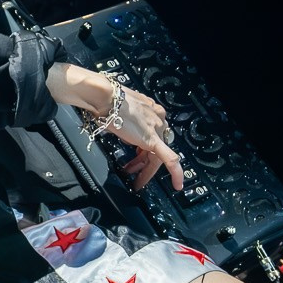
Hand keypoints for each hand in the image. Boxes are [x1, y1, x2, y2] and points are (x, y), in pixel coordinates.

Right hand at [96, 78, 182, 192]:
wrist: (105, 97)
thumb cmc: (106, 102)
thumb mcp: (118, 112)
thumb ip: (124, 122)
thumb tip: (118, 129)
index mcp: (151, 110)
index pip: (153, 133)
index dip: (144, 148)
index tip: (138, 157)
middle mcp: (157, 118)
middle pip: (156, 147)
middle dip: (143, 162)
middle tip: (132, 172)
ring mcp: (156, 129)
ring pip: (158, 155)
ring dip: (146, 170)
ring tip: (136, 180)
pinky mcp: (153, 139)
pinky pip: (168, 159)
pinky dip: (175, 173)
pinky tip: (177, 185)